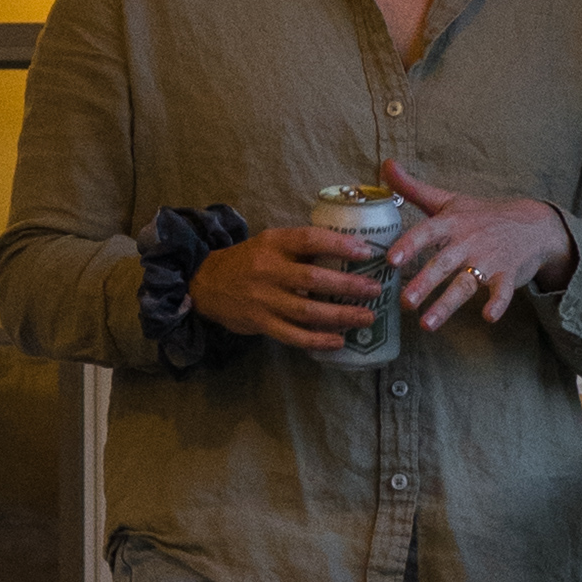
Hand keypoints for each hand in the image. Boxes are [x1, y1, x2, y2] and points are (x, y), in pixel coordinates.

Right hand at [186, 211, 391, 350]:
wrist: (205, 282)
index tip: (367, 252)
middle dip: (348, 286)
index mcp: (274, 243)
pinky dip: (317, 340)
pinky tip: (339, 341)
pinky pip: (293, 335)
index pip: (310, 240)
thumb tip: (349, 250)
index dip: (340, 246)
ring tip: (367, 317)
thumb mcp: (270, 242)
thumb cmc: (248, 261)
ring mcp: (264, 300)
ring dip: (340, 316)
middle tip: (375, 290)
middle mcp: (268, 270)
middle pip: (313, 280)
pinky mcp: (260, 323)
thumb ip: (301, 247)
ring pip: (307, 311)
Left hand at [384, 160, 572, 332]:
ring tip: (426, 324)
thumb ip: (413, 188)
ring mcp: (489, 259)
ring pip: (465, 283)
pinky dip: (498, 303)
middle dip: (424, 283)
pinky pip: (502, 292)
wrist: (532, 224)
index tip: (391, 259)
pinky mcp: (507, 275)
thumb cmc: (481, 214)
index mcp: (451, 223)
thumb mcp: (448, 200)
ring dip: (447, 304)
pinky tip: (489, 317)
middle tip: (405, 301)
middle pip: (444, 264)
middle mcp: (468, 241)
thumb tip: (385, 164)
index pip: (427, 232)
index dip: (410, 244)